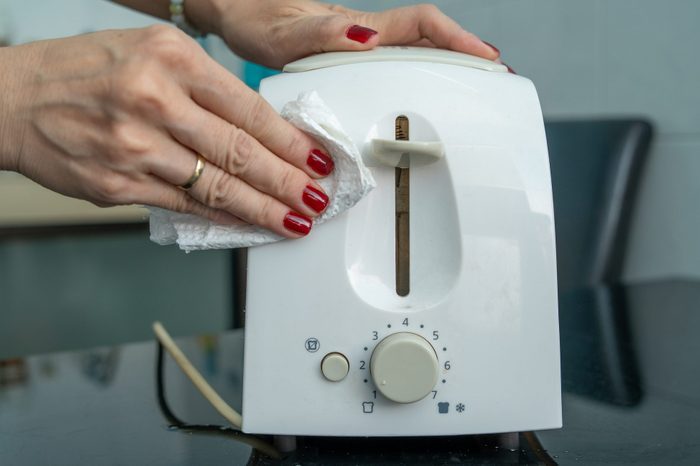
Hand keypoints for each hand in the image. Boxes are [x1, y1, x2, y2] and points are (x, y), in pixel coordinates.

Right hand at [0, 26, 333, 236]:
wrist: (13, 99)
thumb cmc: (84, 71)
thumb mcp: (151, 53)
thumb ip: (205, 86)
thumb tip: (262, 129)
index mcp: (170, 59)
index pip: (249, 108)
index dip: (290, 141)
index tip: (318, 159)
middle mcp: (154, 100)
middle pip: (240, 151)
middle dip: (288, 182)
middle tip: (317, 199)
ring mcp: (134, 147)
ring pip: (217, 186)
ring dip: (264, 209)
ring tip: (295, 221)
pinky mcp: (118, 185)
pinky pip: (184, 207)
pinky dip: (222, 217)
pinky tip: (247, 225)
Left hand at [199, 1, 498, 68]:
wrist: (236, 15)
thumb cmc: (256, 21)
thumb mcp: (284, 34)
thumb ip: (321, 35)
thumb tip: (365, 38)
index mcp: (357, 29)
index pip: (421, 27)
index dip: (457, 40)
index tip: (486, 58)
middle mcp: (364, 37)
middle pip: (428, 40)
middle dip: (466, 55)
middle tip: (494, 78)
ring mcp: (358, 47)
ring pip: (415, 52)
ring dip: (447, 66)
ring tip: (472, 89)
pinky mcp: (348, 57)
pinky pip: (394, 64)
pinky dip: (418, 75)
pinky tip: (421, 92)